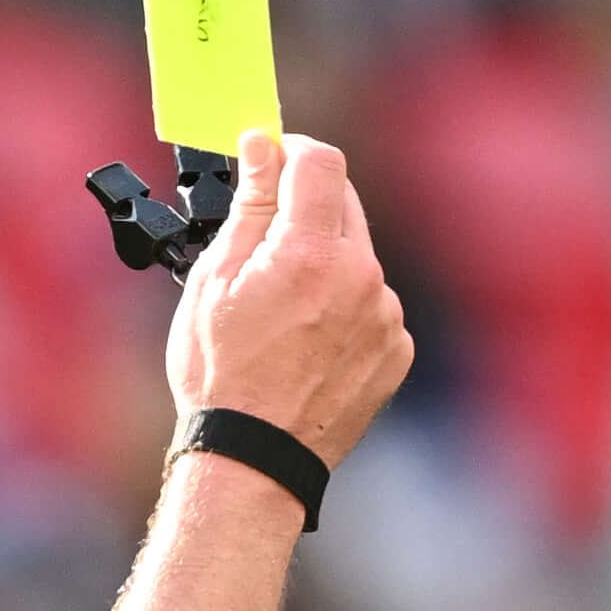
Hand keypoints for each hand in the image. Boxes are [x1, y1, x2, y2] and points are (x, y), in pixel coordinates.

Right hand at [164, 134, 414, 468]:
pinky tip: (308, 343)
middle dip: (306, 208)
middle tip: (265, 241)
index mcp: (312, 254)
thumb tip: (262, 149)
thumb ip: (250, 207)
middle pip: (344, 204)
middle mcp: (362, 277)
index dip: (291, 149)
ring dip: (326, 263)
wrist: (253, 461)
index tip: (270, 156)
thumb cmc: (221, 378)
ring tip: (283, 313)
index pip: (320, 163)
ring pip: (359, 257)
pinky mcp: (395, 349)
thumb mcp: (214, 282)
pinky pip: (373, 305)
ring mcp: (385, 316)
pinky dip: (345, 309)